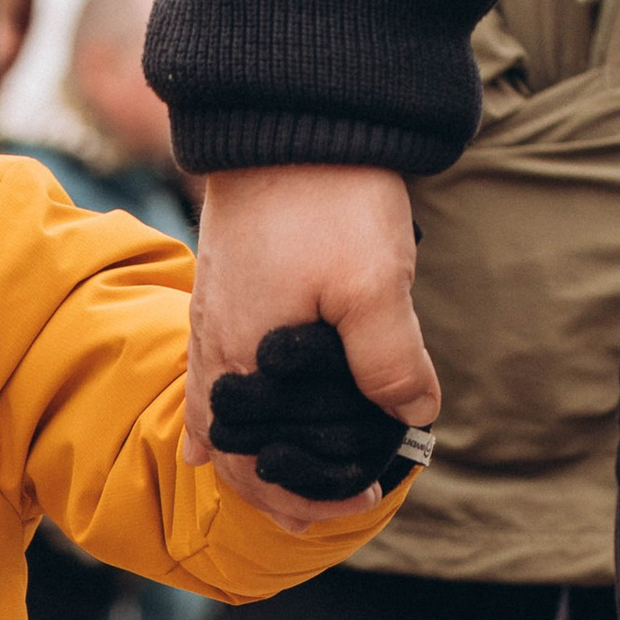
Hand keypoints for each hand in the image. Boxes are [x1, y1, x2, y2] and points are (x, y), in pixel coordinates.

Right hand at [188, 165, 437, 535]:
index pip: (259, 462)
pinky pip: (207, 375)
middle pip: (231, 451)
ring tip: (281, 481)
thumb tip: (412, 417)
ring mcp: (211, 317)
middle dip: (273, 489)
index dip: (305, 495)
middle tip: (322, 511)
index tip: (357, 502)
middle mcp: (216, 348)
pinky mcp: (221, 288)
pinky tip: (211, 439)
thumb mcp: (374, 285)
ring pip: (218, 415)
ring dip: (250, 455)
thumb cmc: (328, 196)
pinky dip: (216, 416)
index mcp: (245, 361)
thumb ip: (391, 361)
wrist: (287, 108)